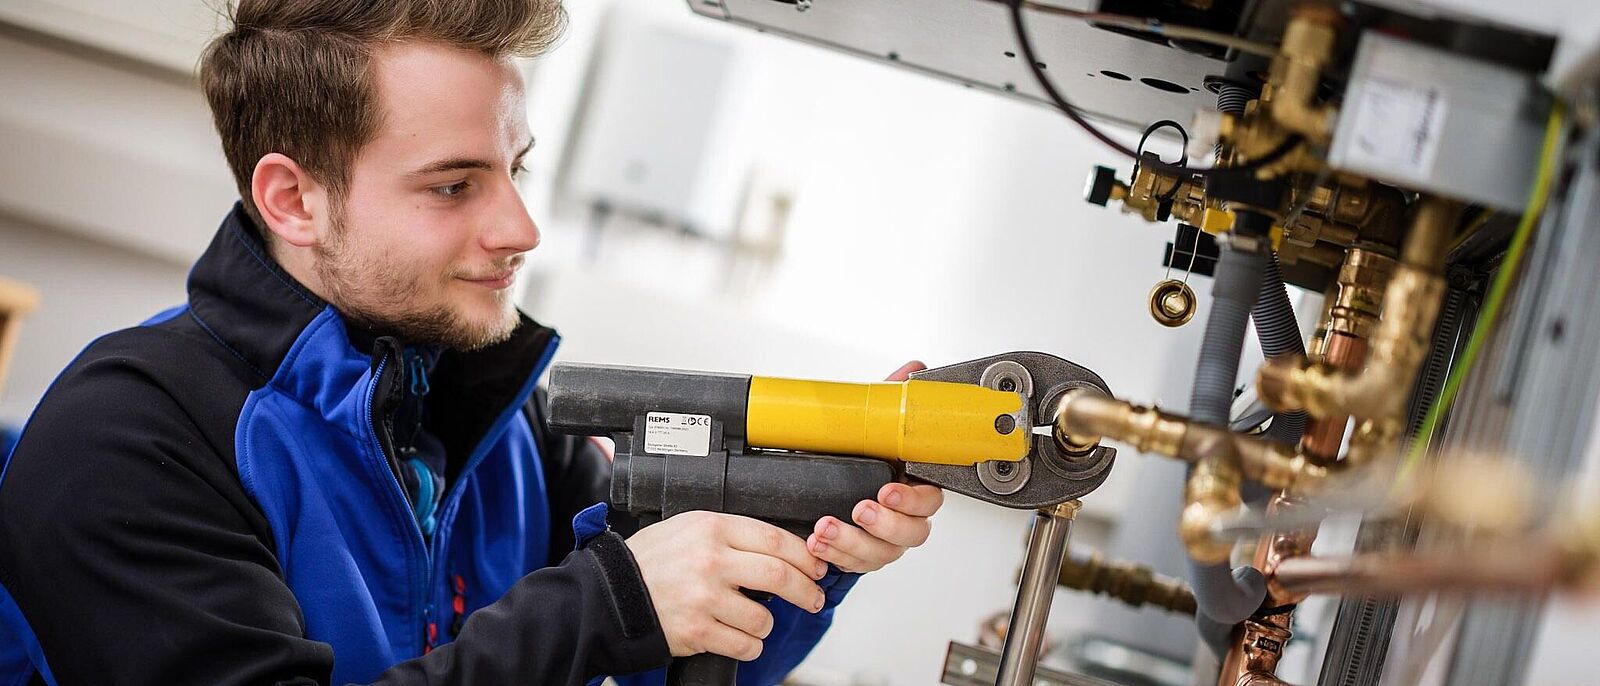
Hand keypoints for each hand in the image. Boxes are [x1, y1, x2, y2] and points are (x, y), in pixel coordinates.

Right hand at [626, 511, 827, 659]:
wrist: (609, 594)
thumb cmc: (649, 561)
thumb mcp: (686, 528)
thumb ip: (729, 533)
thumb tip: (778, 548)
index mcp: (711, 528)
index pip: (775, 539)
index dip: (805, 556)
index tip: (816, 566)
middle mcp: (710, 561)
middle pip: (780, 576)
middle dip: (806, 591)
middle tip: (814, 598)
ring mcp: (705, 598)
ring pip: (764, 618)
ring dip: (767, 624)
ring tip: (755, 622)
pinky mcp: (698, 631)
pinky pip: (745, 645)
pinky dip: (750, 646)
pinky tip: (739, 638)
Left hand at [806, 360, 946, 572]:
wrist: (819, 488)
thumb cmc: (853, 457)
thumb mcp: (869, 425)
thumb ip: (892, 401)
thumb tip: (913, 371)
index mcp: (913, 487)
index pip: (929, 500)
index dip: (911, 499)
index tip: (888, 489)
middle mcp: (902, 518)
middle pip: (911, 533)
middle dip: (883, 524)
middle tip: (859, 509)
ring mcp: (881, 542)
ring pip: (880, 554)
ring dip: (852, 542)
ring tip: (825, 528)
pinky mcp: (857, 557)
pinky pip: (853, 565)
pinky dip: (834, 555)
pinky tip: (816, 543)